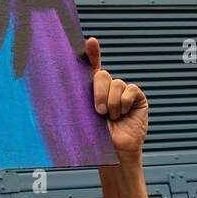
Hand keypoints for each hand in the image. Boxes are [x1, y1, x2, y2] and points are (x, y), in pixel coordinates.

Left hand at [86, 37, 147, 158]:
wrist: (115, 154)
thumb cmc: (96, 140)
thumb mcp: (82, 120)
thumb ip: (77, 104)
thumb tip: (59, 93)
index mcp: (91, 93)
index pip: (91, 68)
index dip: (92, 54)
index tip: (90, 42)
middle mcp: (107, 89)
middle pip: (102, 75)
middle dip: (98, 92)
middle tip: (98, 112)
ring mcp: (123, 93)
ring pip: (117, 84)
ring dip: (112, 103)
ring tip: (112, 118)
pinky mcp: (137, 98)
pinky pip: (131, 90)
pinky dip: (125, 102)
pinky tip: (124, 113)